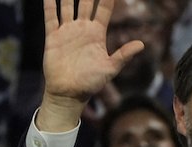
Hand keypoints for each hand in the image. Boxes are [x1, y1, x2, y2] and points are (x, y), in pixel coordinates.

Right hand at [38, 0, 144, 130]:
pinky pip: (51, 17)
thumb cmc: (91, 83)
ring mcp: (67, 31)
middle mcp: (82, 29)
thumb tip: (142, 44)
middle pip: (85, 3)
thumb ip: (123, 55)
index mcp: (97, 34)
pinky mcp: (54, 37)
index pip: (103, 9)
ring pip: (68, 6)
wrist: (69, 93)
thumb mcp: (110, 68)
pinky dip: (50, 5)